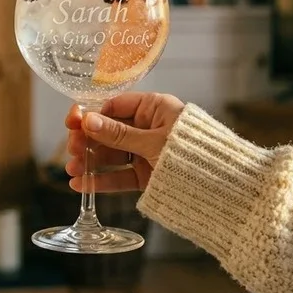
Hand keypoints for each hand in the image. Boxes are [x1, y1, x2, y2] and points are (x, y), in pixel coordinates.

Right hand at [64, 92, 185, 192]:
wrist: (221, 186)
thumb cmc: (193, 153)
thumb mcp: (153, 141)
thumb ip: (118, 134)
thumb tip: (88, 121)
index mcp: (154, 108)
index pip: (115, 106)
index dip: (92, 114)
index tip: (72, 123)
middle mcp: (149, 128)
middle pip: (110, 131)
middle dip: (88, 140)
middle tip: (71, 149)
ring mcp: (147, 153)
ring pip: (112, 155)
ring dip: (90, 162)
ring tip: (72, 170)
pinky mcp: (147, 175)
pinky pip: (120, 175)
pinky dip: (101, 180)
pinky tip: (82, 184)